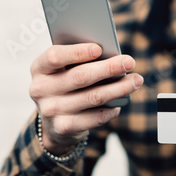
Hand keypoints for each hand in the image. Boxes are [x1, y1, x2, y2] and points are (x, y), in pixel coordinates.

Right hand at [29, 43, 143, 154]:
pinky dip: (111, 109)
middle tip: (130, 62)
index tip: (99, 48)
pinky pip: (95, 117)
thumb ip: (80, 60)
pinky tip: (121, 102)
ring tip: (135, 80)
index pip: (55, 56)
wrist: (54, 122)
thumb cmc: (65, 84)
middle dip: (109, 68)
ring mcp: (51, 110)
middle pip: (81, 76)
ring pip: (93, 97)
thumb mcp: (64, 70)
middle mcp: (41, 89)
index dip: (77, 52)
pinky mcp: (64, 127)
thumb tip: (112, 56)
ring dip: (119, 88)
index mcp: (39, 68)